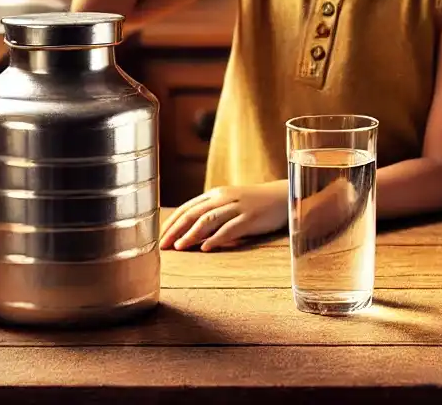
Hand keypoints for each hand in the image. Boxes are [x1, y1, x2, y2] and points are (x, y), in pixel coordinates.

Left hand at [161, 182, 287, 250]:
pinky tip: (206, 248)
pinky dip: (216, 238)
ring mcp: (237, 207)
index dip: (172, 223)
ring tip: (179, 246)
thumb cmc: (254, 204)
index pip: (188, 208)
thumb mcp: (230, 204)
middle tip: (162, 246)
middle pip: (194, 213)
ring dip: (191, 234)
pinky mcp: (250, 217)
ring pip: (209, 219)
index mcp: (216, 194)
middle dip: (175, 230)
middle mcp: (224, 198)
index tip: (158, 237)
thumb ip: (212, 214)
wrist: (283, 197)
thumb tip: (188, 233)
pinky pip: (230, 228)